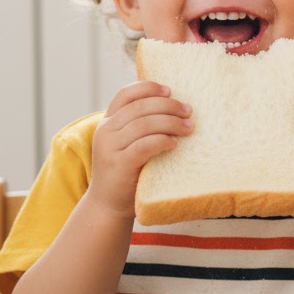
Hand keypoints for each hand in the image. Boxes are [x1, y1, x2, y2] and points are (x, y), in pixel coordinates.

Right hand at [88, 81, 192, 217]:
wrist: (108, 205)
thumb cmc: (128, 170)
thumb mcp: (129, 142)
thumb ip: (141, 124)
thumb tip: (177, 105)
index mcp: (108, 121)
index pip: (125, 94)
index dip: (149, 88)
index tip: (170, 90)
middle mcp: (105, 131)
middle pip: (140, 107)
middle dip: (169, 106)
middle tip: (188, 112)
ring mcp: (109, 147)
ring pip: (144, 124)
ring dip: (171, 123)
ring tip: (188, 128)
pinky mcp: (119, 164)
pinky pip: (144, 145)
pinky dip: (162, 140)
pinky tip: (174, 143)